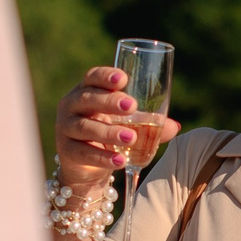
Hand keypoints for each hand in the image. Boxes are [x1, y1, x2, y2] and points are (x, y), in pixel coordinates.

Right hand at [53, 66, 180, 190]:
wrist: (85, 164)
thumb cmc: (109, 132)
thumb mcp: (129, 124)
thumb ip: (150, 123)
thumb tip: (174, 126)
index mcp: (87, 90)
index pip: (92, 77)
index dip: (105, 76)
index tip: (123, 79)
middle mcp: (72, 105)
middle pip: (87, 99)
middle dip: (109, 101)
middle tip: (132, 106)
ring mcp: (65, 127)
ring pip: (85, 127)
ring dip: (109, 132)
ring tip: (131, 138)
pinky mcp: (66, 151)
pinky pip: (83, 153)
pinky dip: (102, 157)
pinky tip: (120, 160)